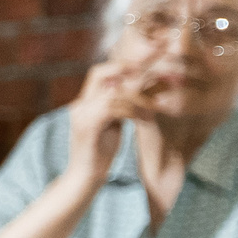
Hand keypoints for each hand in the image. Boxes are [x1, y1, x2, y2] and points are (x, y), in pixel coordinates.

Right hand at [64, 59, 156, 185]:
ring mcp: (81, 114)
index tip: (150, 59)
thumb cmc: (100, 154)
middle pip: (101, 73)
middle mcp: (80, 104)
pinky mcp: (87, 126)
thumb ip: (120, 107)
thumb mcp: (113, 125)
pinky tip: (147, 117)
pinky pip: (113, 108)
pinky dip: (133, 110)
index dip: (124, 64)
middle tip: (156, 68)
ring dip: (139, 96)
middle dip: (129, 68)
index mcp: (85, 102)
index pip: (101, 72)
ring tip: (157, 103)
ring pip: (112, 92)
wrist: (83, 178)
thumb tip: (140, 93)